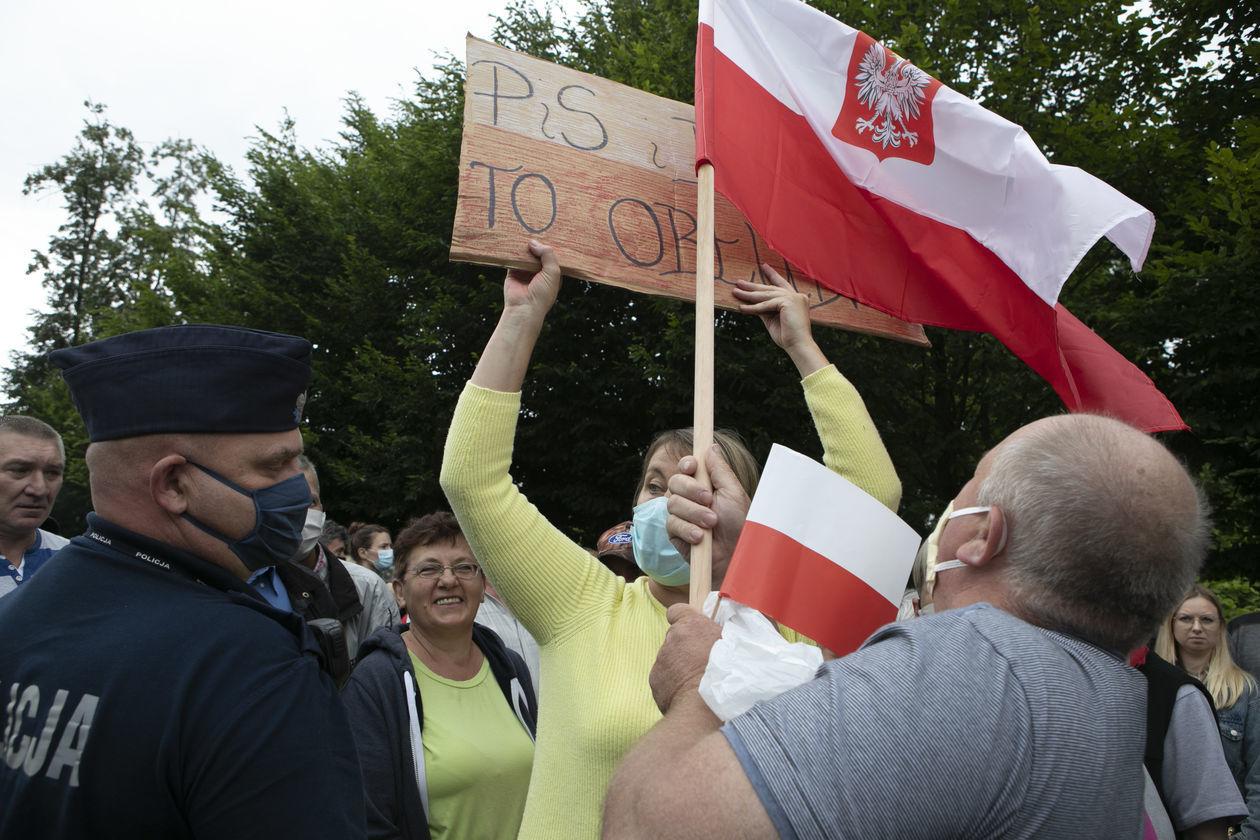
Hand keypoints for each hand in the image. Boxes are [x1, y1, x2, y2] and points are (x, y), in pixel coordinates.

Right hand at [470, 240, 561, 391]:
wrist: (524, 308)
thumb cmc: (543, 293)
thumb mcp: (552, 271)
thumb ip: (547, 254)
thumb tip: (533, 242)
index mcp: (552, 273)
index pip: (553, 256)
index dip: (552, 245)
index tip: (552, 231)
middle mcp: (539, 272)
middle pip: (539, 253)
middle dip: (538, 243)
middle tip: (537, 225)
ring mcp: (525, 271)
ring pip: (526, 254)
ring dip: (525, 245)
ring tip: (524, 229)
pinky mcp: (512, 271)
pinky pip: (512, 258)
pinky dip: (512, 251)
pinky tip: (513, 239)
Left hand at [649, 604, 721, 712]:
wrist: (706, 708)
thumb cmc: (727, 674)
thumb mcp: (735, 644)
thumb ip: (723, 632)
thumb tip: (723, 629)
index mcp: (691, 625)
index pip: (677, 610)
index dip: (683, 618)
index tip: (692, 629)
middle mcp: (672, 639)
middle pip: (675, 638)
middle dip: (686, 648)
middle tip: (704, 663)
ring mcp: (661, 660)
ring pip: (670, 660)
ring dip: (681, 668)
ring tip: (699, 684)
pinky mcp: (655, 681)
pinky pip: (665, 679)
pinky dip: (674, 685)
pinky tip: (689, 695)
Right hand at [666, 445, 750, 586]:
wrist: (735, 557)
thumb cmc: (740, 526)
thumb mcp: (733, 494)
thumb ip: (720, 470)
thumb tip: (711, 447)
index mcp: (706, 485)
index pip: (686, 467)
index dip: (686, 464)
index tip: (693, 467)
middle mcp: (691, 498)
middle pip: (675, 481)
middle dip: (691, 490)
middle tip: (709, 501)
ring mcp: (681, 516)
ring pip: (672, 503)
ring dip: (693, 513)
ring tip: (711, 524)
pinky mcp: (675, 534)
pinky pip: (671, 523)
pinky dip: (686, 529)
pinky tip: (699, 538)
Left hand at [732, 265, 827, 375]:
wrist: (798, 346)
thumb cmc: (787, 336)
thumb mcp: (772, 319)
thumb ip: (764, 309)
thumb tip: (751, 303)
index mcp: (796, 299)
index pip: (781, 284)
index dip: (772, 275)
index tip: (764, 267)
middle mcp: (797, 296)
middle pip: (770, 289)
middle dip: (753, 286)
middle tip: (739, 282)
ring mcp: (794, 298)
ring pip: (767, 296)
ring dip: (749, 295)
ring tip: (736, 292)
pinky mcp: (789, 302)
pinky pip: (767, 304)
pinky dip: (753, 307)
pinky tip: (742, 308)